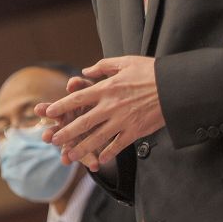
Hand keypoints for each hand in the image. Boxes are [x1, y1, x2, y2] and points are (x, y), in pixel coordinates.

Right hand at [35, 76, 102, 169]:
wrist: (109, 117)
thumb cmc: (94, 101)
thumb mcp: (89, 91)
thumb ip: (80, 86)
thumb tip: (72, 82)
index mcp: (64, 112)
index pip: (51, 110)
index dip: (45, 109)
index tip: (37, 109)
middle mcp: (65, 128)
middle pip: (55, 132)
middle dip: (50, 135)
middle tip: (46, 137)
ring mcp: (74, 141)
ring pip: (68, 149)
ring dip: (66, 154)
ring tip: (65, 159)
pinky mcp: (86, 150)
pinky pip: (87, 157)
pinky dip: (90, 162)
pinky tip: (95, 166)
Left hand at [44, 56, 165, 165]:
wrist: (174, 87)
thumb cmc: (150, 72)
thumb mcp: (125, 62)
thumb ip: (103, 66)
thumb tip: (86, 70)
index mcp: (106, 88)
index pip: (77, 98)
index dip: (61, 106)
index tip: (48, 113)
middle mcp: (111, 106)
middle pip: (83, 121)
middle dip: (66, 132)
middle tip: (52, 140)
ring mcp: (123, 120)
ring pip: (97, 137)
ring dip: (82, 147)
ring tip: (70, 155)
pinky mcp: (135, 131)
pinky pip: (118, 145)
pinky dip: (108, 153)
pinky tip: (99, 159)